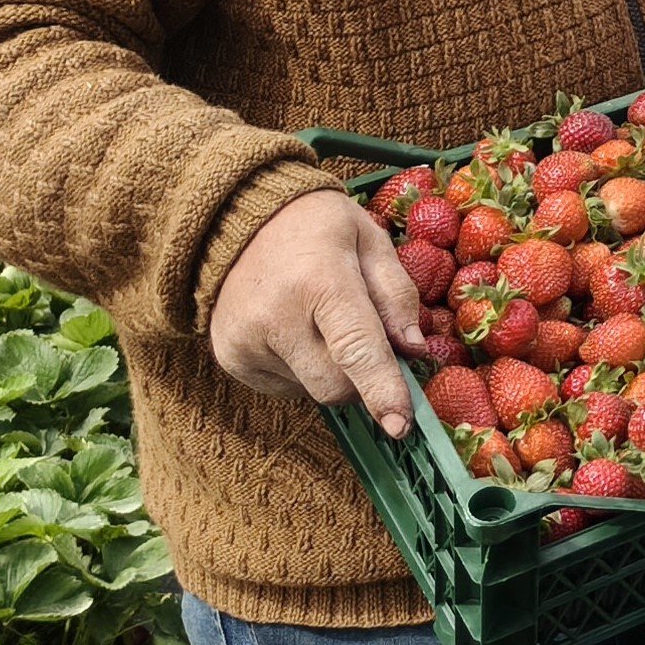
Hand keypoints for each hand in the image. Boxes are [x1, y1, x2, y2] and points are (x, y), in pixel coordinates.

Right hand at [209, 188, 428, 437]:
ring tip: (318, 320)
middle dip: (363, 379)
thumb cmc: (317, 227)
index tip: (400, 426)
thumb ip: (396, 294)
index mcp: (319, 281)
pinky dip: (302, 369)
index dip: (382, 391)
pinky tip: (294, 330)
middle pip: (335, 385)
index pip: (356, 348)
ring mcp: (245, 341)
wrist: (237, 218)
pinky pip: (285, 386)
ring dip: (330, 370)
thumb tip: (414, 352)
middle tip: (368, 342)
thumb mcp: (370, 240)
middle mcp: (275, 316)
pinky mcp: (230, 357)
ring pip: (311, 389)